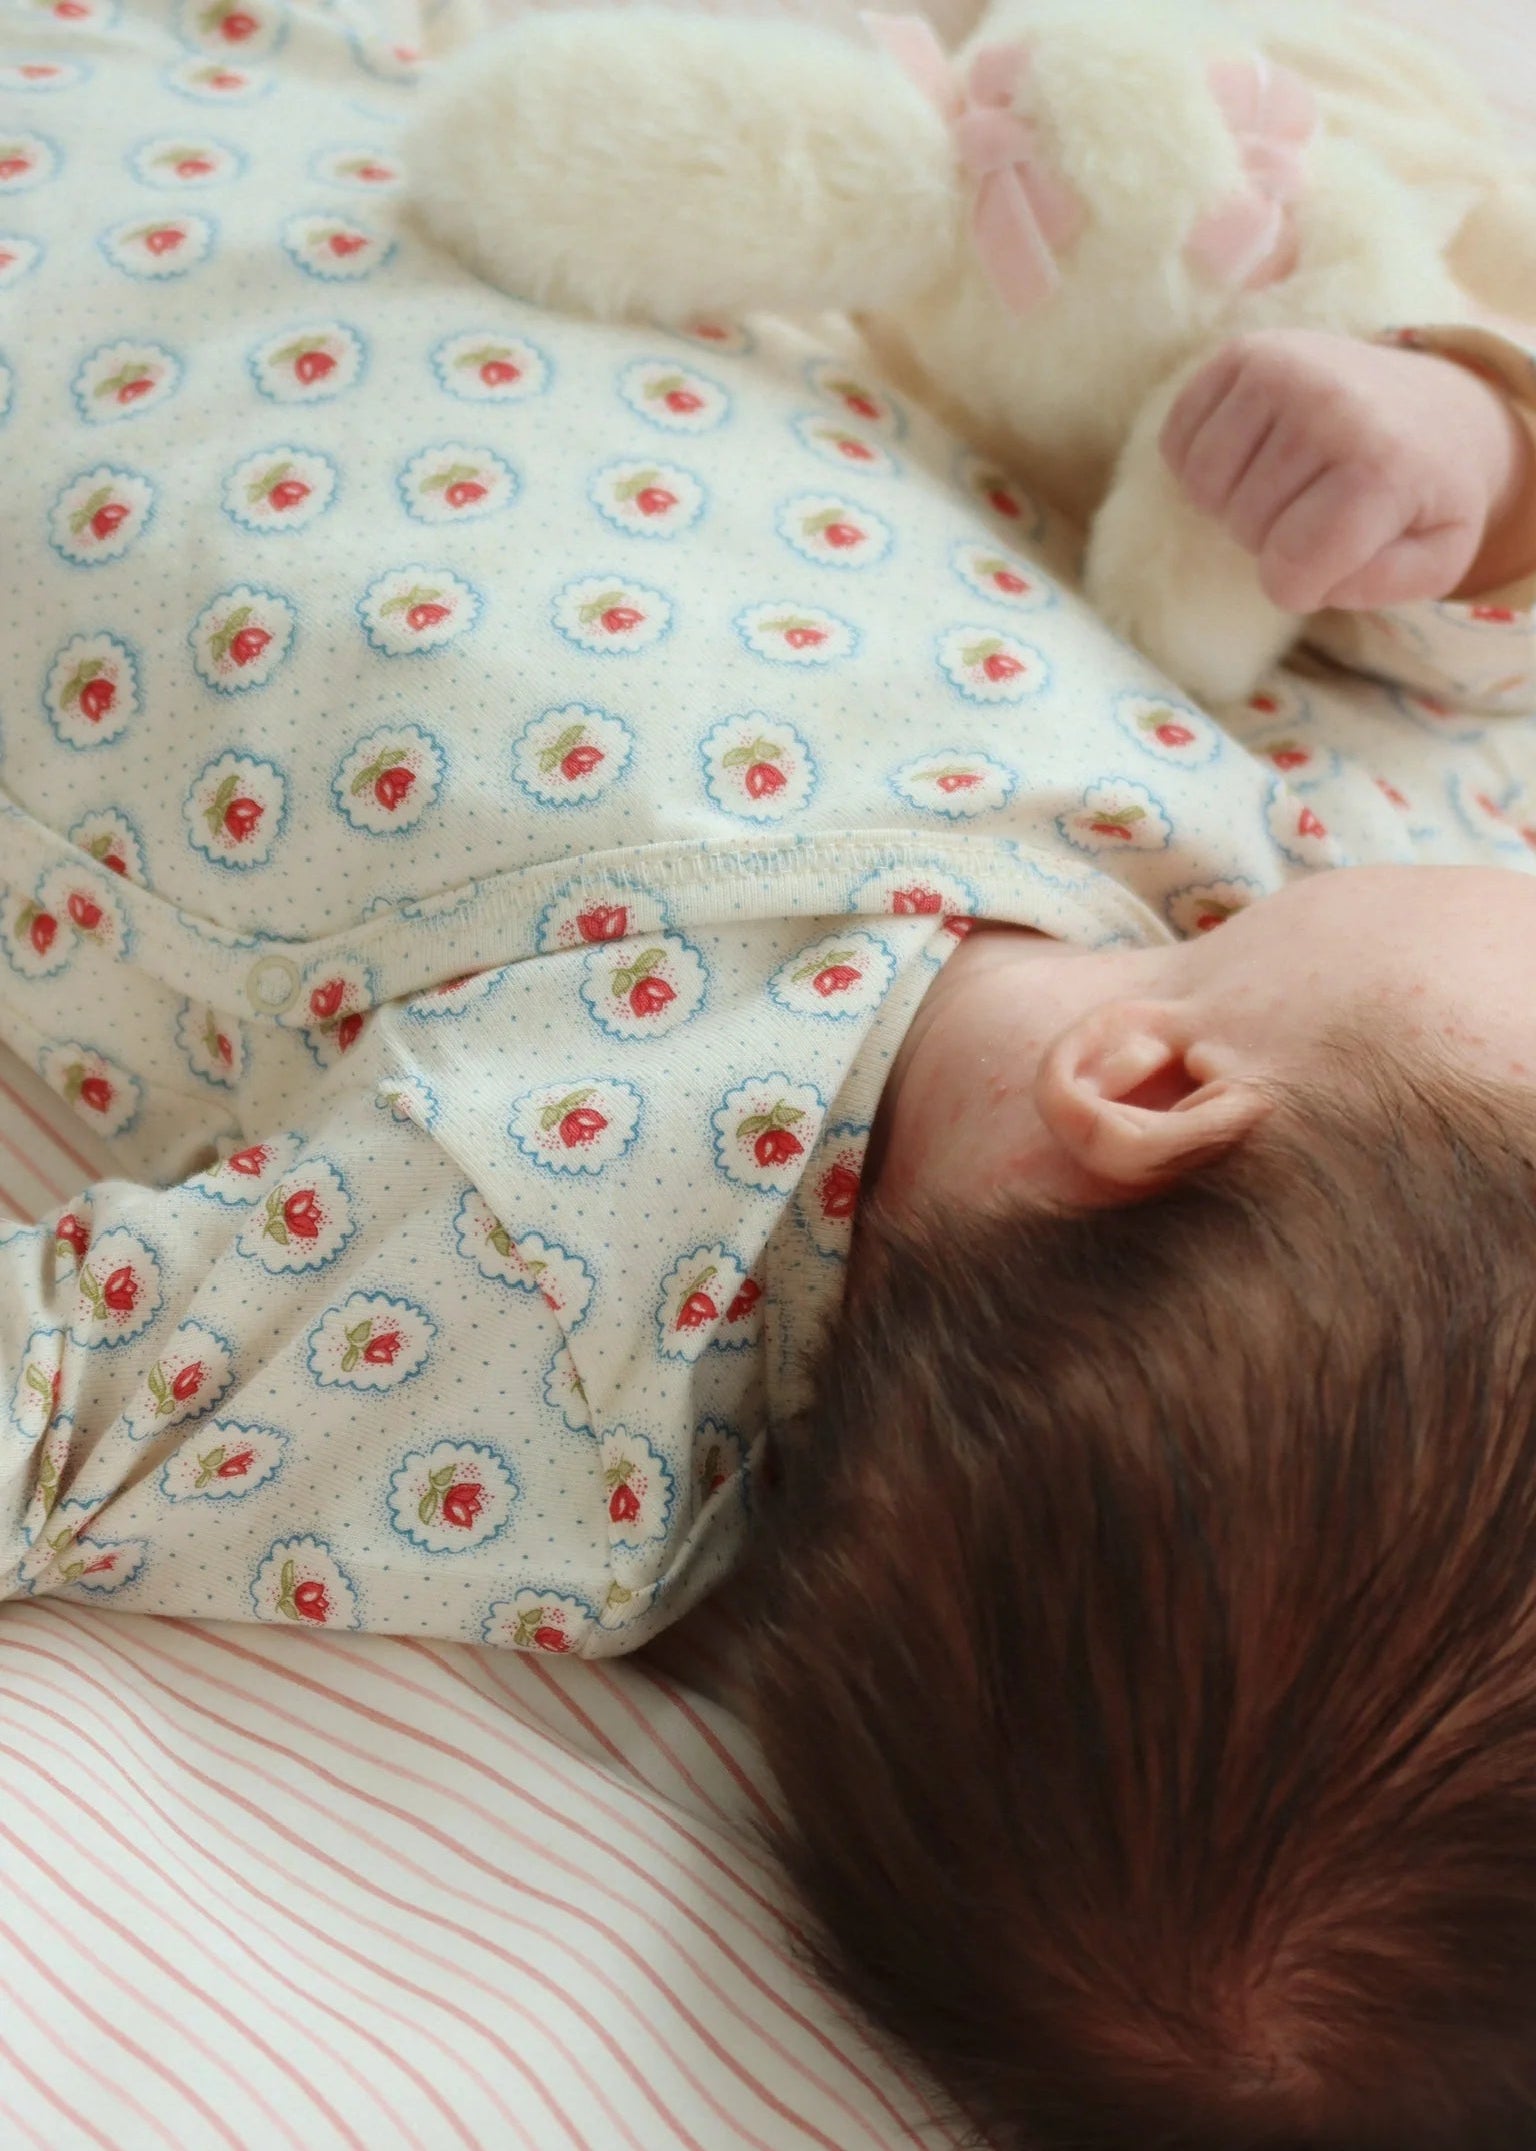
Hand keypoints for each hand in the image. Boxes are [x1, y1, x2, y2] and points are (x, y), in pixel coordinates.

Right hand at [1159, 327, 1535, 613]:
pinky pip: (1177, 442)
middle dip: (1270, 541)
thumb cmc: (1425, 493)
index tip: (1331, 563)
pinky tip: (1249, 457)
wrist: (1434, 403)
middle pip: (1244, 527)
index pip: (1290, 569)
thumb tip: (1311, 575)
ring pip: (1202, 488)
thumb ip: (1382, 585)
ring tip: (1282, 485)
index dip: (1299, 588)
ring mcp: (1282, 370)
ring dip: (1232, 504)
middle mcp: (1330, 406)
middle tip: (1313, 512)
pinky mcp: (1244, 352)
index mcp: (1383, 467)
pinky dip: (1201, 465)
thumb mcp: (1439, 557)